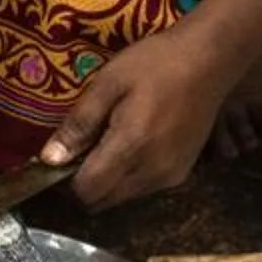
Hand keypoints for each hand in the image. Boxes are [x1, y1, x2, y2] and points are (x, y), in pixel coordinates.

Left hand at [42, 23, 242, 210]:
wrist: (210, 60)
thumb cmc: (156, 63)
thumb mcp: (109, 82)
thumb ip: (79, 123)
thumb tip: (50, 159)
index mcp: (131, 147)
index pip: (87, 191)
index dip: (67, 182)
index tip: (62, 158)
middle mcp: (152, 171)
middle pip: (104, 201)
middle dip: (86, 183)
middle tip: (84, 148)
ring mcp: (171, 176)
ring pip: (124, 198)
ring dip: (109, 182)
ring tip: (111, 143)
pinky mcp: (183, 173)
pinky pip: (145, 189)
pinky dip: (131, 177)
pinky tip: (136, 145)